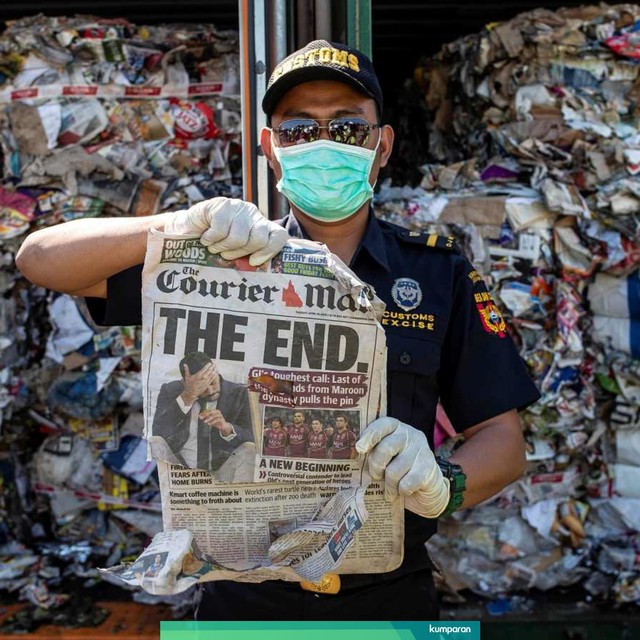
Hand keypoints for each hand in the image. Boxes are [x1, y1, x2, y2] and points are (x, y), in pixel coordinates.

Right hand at [165, 197, 287, 265]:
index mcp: (262, 227)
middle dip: (240, 252)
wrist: (186, 232)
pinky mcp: (221, 204)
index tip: (253, 261)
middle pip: (259, 238)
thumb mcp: (235, 254)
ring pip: (238, 236)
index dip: (270, 250)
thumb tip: (260, 271)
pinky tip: (206, 237)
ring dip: (222, 247)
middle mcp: (253, 215)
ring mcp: (238, 207)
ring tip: (214, 246)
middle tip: (226, 254)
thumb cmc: (214, 247)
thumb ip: (249, 259)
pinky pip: (220, 229)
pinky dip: (210, 239)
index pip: (279, 235)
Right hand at [180, 362, 215, 404]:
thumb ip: (186, 370)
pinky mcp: (207, 385)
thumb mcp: (187, 377)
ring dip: (214, 370)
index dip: (208, 365)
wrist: (191, 393)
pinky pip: (212, 379)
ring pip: (211, 375)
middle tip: (214, 364)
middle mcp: (202, 378)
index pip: (204, 369)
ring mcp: (205, 381)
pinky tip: (215, 373)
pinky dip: (214, 376)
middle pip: (209, 371)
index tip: (210, 363)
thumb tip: (184, 364)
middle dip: (212, 367)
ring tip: (215, 367)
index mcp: (198, 375)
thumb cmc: (189, 385)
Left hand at [199, 408, 232, 436]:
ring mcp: (220, 415)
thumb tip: (199, 416)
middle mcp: (217, 412)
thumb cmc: (216, 421)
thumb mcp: (210, 419)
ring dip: (208, 418)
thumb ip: (205, 417)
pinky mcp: (222, 419)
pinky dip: (212, 422)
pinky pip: (217, 420)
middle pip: (211, 411)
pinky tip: (209, 424)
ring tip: (204, 421)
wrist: (223, 426)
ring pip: (214, 415)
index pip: (208, 410)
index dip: (203, 413)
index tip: (199, 416)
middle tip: (201, 418)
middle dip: (205, 414)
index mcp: (214, 410)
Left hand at [355, 417, 449, 517]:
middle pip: (385, 448)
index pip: (382, 425)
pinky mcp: (429, 468)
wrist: (427, 488)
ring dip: (389, 486)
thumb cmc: (399, 470)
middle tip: (376, 477)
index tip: (360, 448)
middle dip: (376, 467)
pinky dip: (401, 491)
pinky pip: (406, 483)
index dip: (370, 435)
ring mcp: (422, 450)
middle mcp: (410, 435)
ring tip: (390, 490)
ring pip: (394, 471)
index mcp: (396, 428)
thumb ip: (373, 453)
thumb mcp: (386, 457)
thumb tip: (353, 459)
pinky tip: (403, 491)